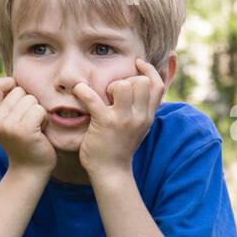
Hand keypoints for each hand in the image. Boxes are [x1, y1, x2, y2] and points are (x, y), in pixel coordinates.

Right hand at [0, 76, 55, 174]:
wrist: (30, 170)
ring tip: (35, 127)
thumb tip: (14, 79)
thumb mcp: (9, 122)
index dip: (8, 85)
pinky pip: (39, 109)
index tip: (19, 99)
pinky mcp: (24, 130)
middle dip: (29, 102)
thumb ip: (7, 103)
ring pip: (31, 99)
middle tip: (30, 122)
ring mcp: (8, 125)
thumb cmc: (25, 142)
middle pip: (19, 90)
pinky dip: (44, 118)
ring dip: (38, 111)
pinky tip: (41, 131)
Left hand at [72, 59, 164, 177]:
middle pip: (141, 82)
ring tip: (104, 96)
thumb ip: (141, 110)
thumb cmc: (121, 148)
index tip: (137, 64)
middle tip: (114, 92)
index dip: (149, 70)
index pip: (158, 86)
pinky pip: (93, 98)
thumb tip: (139, 89)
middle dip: (127, 80)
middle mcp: (139, 117)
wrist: (111, 172)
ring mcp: (122, 120)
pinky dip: (83, 90)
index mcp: (148, 117)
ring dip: (111, 85)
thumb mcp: (139, 129)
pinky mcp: (104, 123)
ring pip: (123, 85)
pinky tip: (78, 90)